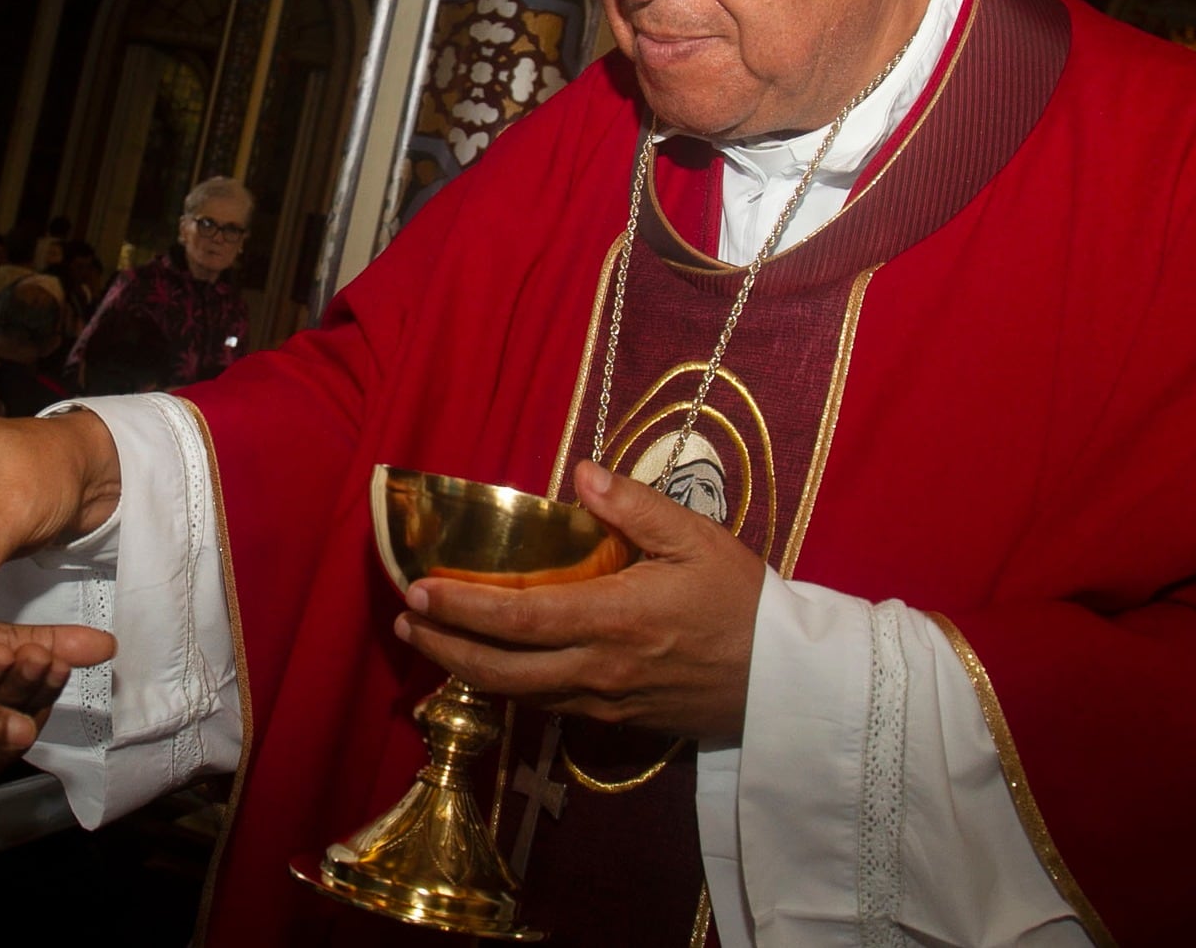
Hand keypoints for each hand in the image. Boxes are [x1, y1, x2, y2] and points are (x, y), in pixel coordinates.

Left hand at [393, 460, 764, 740]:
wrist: (791, 685)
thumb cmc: (746, 604)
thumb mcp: (699, 539)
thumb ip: (635, 507)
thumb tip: (580, 473)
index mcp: (615, 619)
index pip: (518, 616)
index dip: (461, 607)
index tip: (417, 591)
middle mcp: (599, 668)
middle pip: (501, 670)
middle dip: (444, 647)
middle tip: (404, 623)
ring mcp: (605, 702)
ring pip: (518, 696)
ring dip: (467, 670)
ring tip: (430, 641)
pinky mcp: (617, 722)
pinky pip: (548, 706)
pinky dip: (508, 687)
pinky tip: (491, 665)